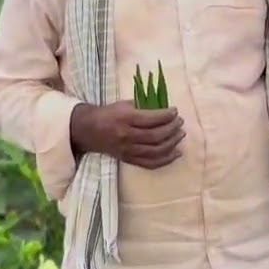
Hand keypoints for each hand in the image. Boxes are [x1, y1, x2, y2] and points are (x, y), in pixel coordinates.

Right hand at [70, 101, 184, 168]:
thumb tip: (164, 111)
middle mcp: (127, 136)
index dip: (166, 115)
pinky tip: (176, 153)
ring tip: (180, 135)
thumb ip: (143, 107)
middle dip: (172, 129)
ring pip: (155, 151)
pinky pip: (150, 164)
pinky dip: (166, 160)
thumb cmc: (108, 114)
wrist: (88, 130)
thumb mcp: (124, 104)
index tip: (175, 111)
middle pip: (155, 136)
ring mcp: (128, 150)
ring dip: (172, 143)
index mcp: (125, 119)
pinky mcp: (128, 160)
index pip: (151, 119)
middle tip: (180, 122)